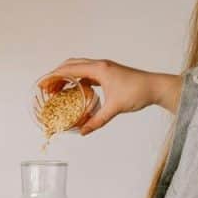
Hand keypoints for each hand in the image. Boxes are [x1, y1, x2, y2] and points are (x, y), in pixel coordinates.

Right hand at [46, 59, 181, 135]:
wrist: (155, 87)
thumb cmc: (138, 92)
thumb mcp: (115, 108)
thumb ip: (97, 120)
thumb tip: (82, 132)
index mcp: (98, 69)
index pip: (69, 69)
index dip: (53, 76)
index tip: (41, 83)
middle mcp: (99, 65)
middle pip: (71, 65)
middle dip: (56, 76)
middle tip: (46, 88)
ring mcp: (104, 68)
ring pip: (79, 68)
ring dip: (66, 77)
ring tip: (56, 90)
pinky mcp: (108, 73)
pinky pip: (87, 74)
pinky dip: (77, 80)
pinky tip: (74, 91)